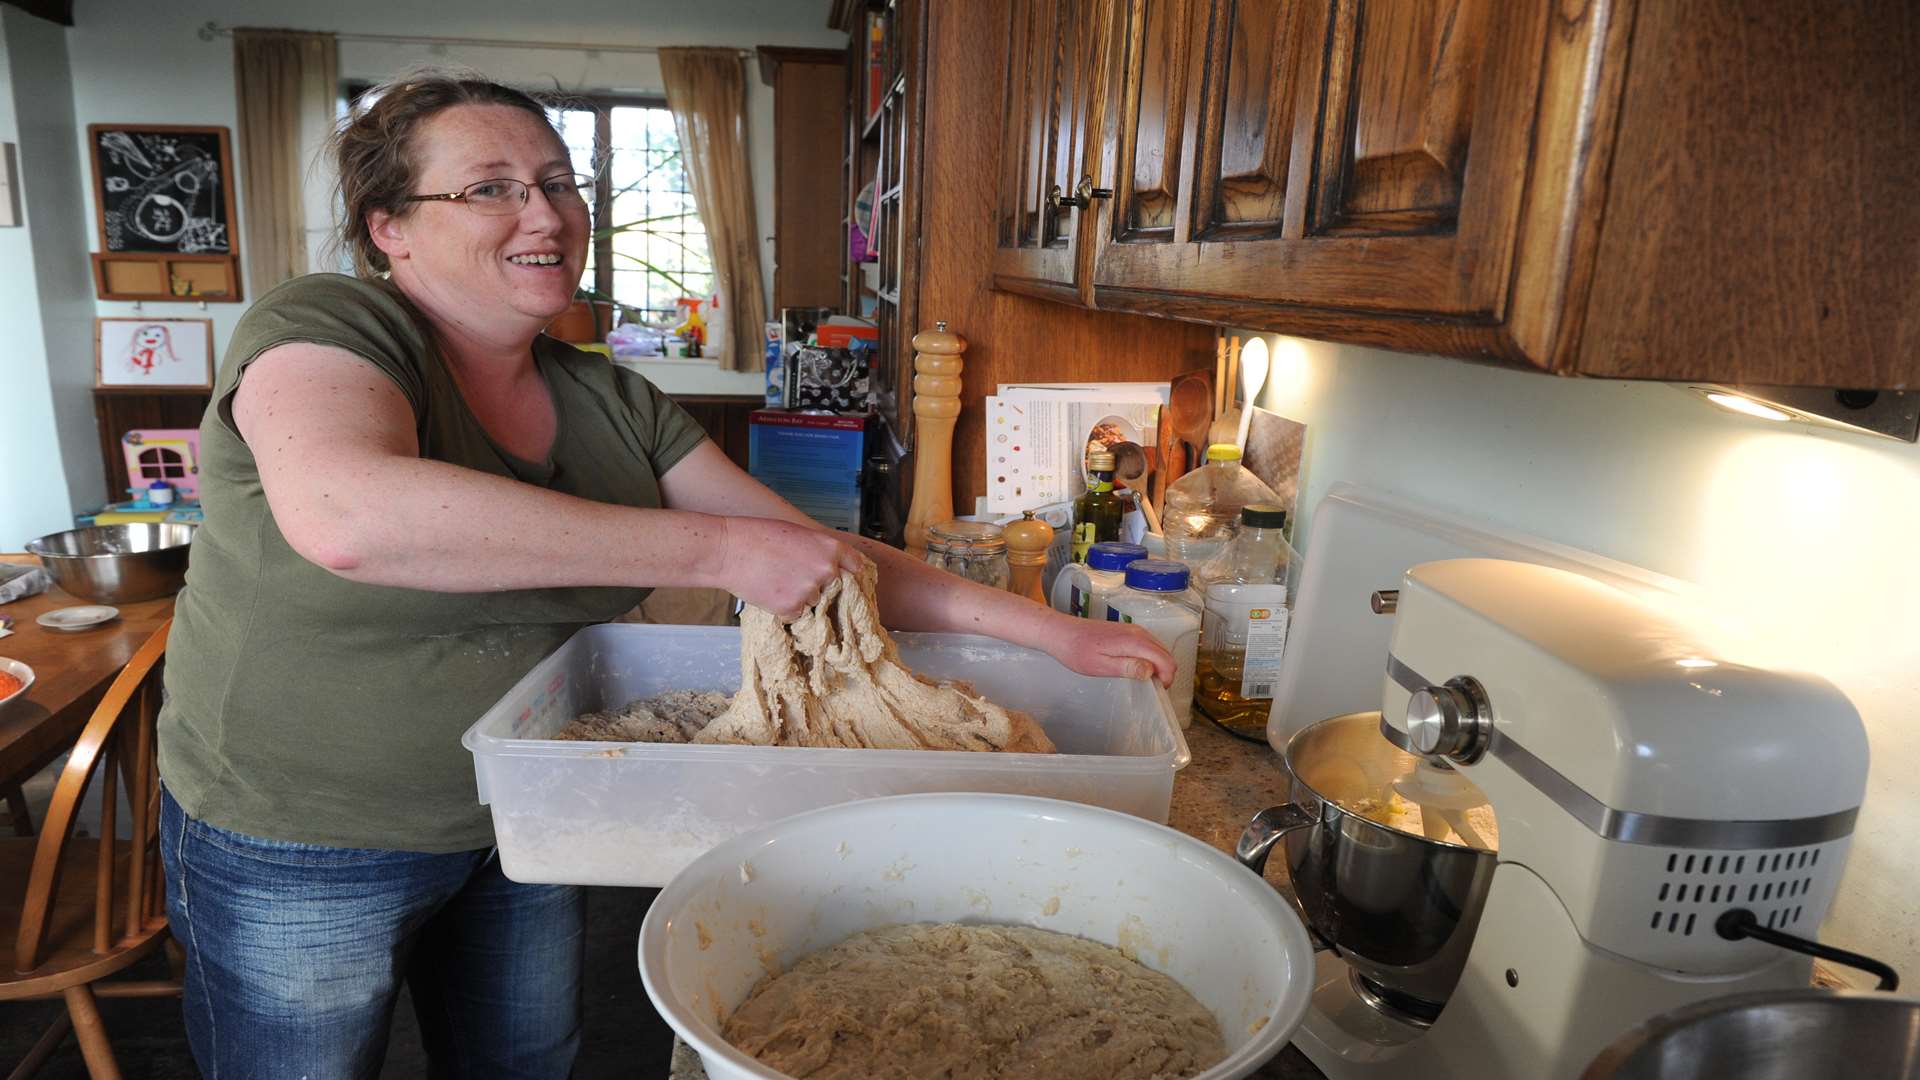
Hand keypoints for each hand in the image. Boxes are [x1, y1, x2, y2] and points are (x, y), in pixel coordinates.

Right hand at [715, 517, 867, 618]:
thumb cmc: (757, 536)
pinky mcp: (791, 608)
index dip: (848, 571)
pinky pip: (796, 614)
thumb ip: (818, 550)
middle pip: (833, 587)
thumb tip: (830, 567)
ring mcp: (810, 591)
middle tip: (794, 577)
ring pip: (813, 602)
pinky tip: (769, 592)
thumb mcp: (797, 533)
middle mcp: (826, 570)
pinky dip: (784, 608)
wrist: (728, 550)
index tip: (844, 577)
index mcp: (830, 548)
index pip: (855, 565)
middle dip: (818, 585)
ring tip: (776, 581)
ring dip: (799, 597)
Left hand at [1044, 615, 1175, 686]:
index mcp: (1134, 641)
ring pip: (1159, 649)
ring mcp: (1134, 630)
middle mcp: (1138, 632)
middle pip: (1166, 654)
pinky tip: (1137, 668)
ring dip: (1158, 665)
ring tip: (1143, 680)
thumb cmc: (1078, 651)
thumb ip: (1128, 667)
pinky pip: (1149, 645)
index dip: (1167, 678)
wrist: (1062, 632)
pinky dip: (1150, 658)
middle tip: (1151, 688)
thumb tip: (1151, 671)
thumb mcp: (1101, 666)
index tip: (1157, 691)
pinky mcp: (1128, 631)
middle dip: (1165, 672)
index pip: (1165, 660)